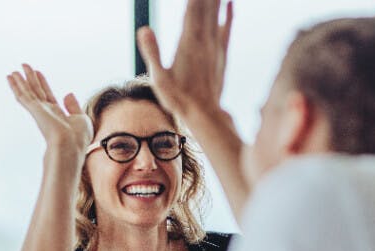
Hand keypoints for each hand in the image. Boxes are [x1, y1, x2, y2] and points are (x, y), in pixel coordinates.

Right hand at [6, 64, 91, 153]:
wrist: (70, 146)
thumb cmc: (77, 138)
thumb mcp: (81, 118)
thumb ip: (73, 106)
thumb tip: (68, 94)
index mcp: (57, 114)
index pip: (47, 95)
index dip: (43, 83)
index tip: (38, 73)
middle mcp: (46, 112)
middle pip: (36, 91)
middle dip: (30, 79)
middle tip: (24, 67)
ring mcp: (39, 111)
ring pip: (27, 92)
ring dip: (20, 81)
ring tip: (13, 72)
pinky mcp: (34, 110)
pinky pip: (23, 95)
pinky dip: (16, 86)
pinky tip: (11, 78)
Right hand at [137, 0, 232, 118]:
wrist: (204, 114)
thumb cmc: (178, 99)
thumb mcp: (158, 78)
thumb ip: (152, 52)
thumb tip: (143, 29)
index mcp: (188, 42)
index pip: (191, 7)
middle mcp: (204, 40)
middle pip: (206, 6)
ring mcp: (215, 46)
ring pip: (217, 13)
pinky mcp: (221, 54)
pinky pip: (227, 27)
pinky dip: (229, 13)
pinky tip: (231, 2)